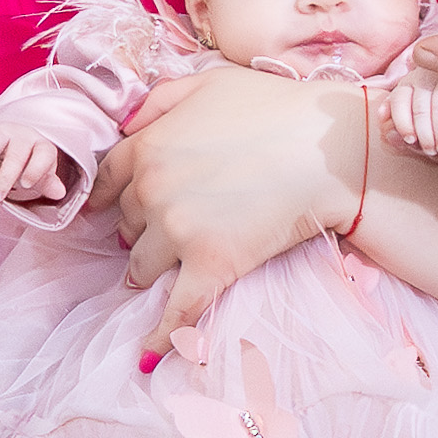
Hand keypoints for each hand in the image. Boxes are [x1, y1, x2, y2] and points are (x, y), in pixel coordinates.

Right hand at [0, 121, 66, 206]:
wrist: (14, 141)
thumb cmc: (29, 162)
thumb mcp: (42, 173)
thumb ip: (48, 182)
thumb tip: (58, 191)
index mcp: (40, 146)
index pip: (43, 154)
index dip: (36, 168)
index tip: (25, 185)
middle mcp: (20, 136)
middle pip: (15, 152)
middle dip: (6, 176)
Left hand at [103, 66, 366, 335]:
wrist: (328, 148)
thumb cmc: (276, 107)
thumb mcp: (208, 81)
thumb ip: (159, 101)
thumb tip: (126, 125)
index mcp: (148, 147)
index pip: (109, 181)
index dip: (112, 198)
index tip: (113, 211)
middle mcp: (153, 190)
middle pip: (128, 225)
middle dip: (142, 231)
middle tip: (165, 234)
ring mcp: (180, 231)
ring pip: (143, 266)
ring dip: (150, 272)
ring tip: (164, 275)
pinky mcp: (212, 265)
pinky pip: (176, 310)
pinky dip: (160, 336)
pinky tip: (146, 355)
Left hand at [378, 80, 437, 154]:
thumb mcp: (420, 119)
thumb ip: (404, 125)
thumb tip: (386, 135)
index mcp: (411, 82)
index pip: (399, 98)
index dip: (401, 120)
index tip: (409, 140)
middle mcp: (429, 74)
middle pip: (420, 103)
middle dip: (423, 131)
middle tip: (430, 150)